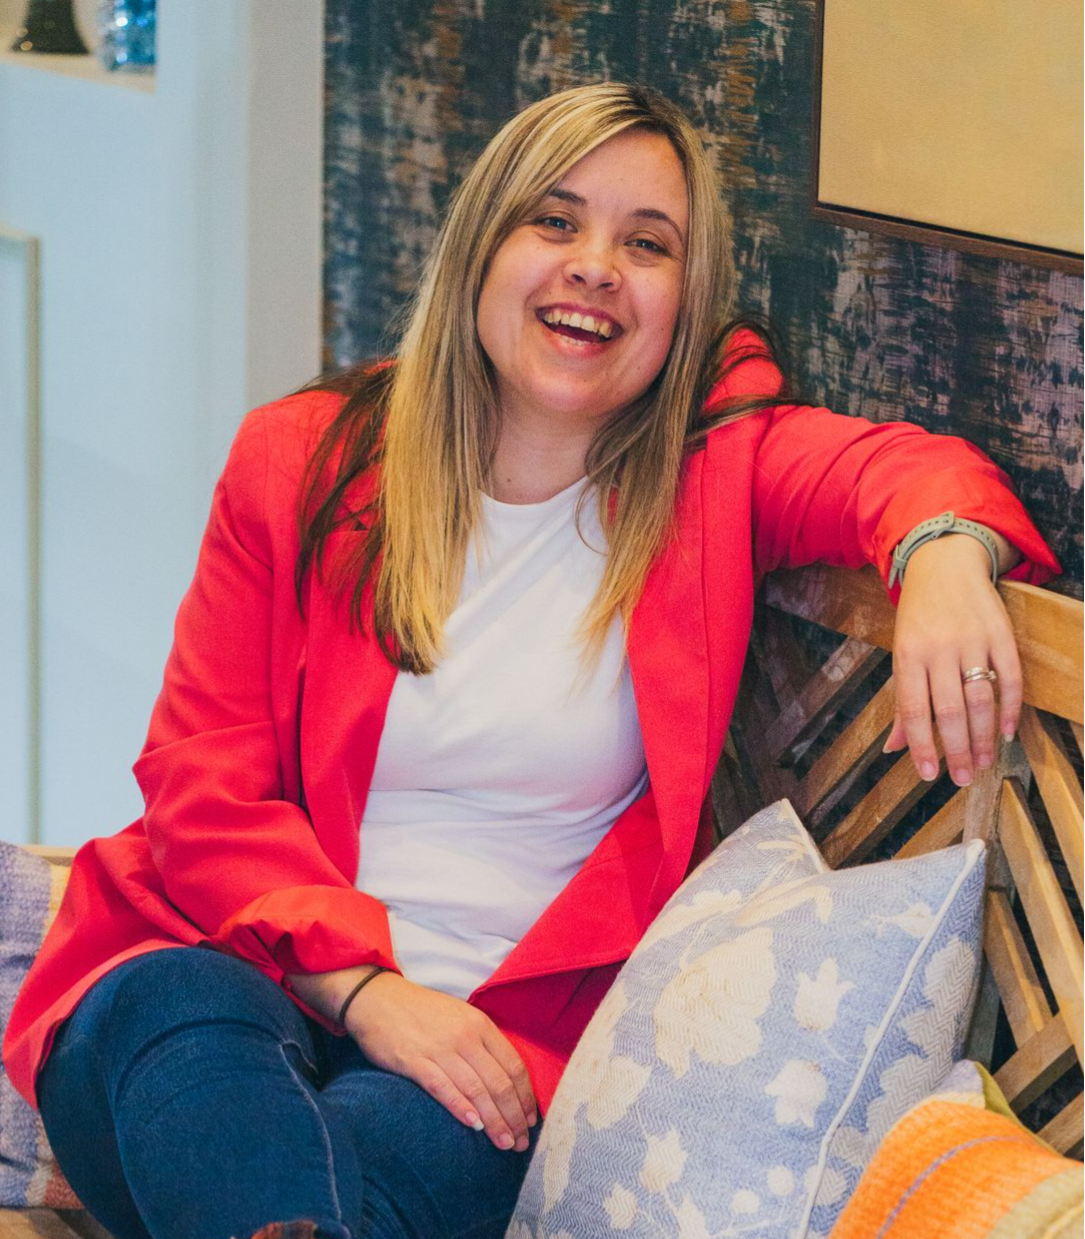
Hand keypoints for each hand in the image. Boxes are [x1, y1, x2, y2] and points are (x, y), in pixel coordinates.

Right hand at [343, 971, 536, 1152]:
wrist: (378, 999)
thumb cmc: (422, 1012)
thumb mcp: (460, 1017)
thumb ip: (481, 1044)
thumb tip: (504, 1080)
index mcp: (480, 1025)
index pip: (513, 1066)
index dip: (525, 1097)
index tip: (531, 1120)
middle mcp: (465, 1036)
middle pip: (499, 1082)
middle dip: (514, 1117)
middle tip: (521, 1142)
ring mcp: (440, 1048)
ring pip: (476, 1090)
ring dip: (494, 1121)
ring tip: (504, 1143)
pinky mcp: (414, 1061)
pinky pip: (442, 1087)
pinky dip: (460, 1107)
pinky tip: (473, 1124)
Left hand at [883, 533, 1021, 786]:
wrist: (944, 565)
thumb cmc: (919, 618)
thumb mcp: (901, 654)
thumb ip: (902, 702)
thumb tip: (893, 749)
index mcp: (908, 655)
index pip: (914, 710)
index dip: (921, 746)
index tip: (929, 775)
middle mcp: (939, 649)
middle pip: (949, 710)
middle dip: (956, 750)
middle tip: (961, 779)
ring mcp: (972, 640)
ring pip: (981, 698)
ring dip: (984, 736)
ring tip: (983, 763)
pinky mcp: (1000, 633)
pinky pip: (1010, 677)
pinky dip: (1011, 708)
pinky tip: (1006, 732)